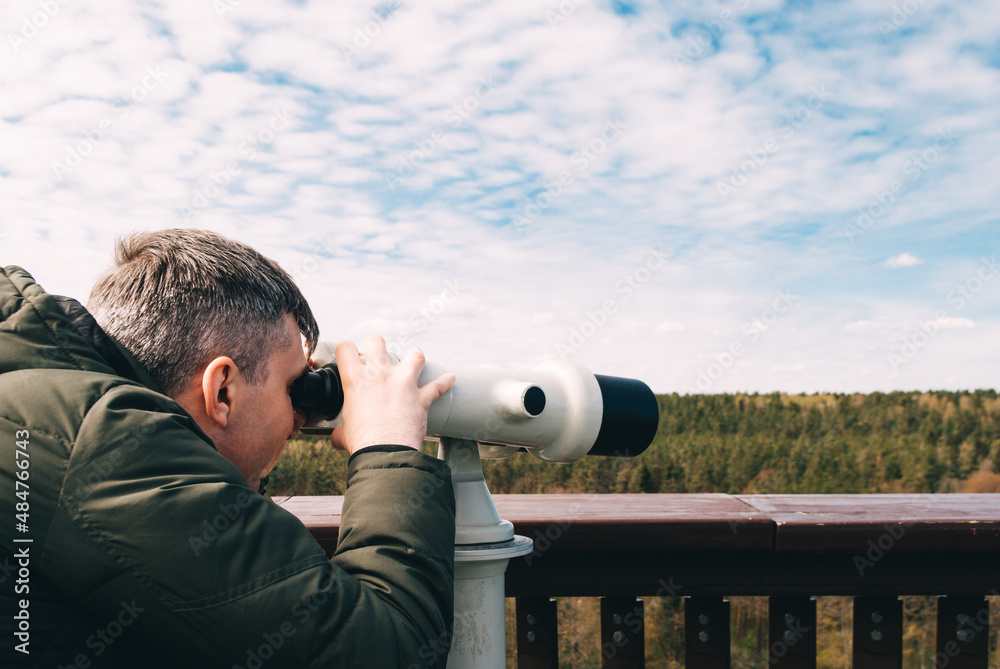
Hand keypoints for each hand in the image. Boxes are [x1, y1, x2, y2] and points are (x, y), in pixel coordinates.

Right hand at [329, 336, 454, 454]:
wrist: (385, 453)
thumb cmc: (363, 443)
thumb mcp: (343, 433)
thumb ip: (340, 429)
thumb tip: (336, 436)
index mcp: (356, 381)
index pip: (345, 349)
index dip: (346, 350)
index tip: (350, 356)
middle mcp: (380, 375)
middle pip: (377, 342)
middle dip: (376, 345)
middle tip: (377, 354)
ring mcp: (403, 384)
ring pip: (414, 356)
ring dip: (414, 356)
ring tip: (414, 357)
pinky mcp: (421, 398)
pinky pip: (438, 386)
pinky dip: (445, 382)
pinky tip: (450, 378)